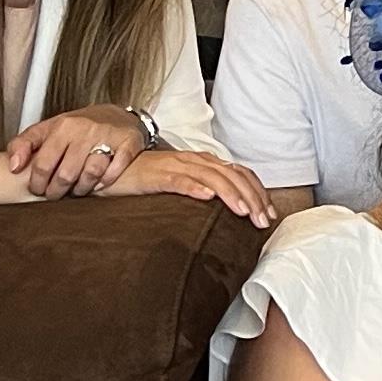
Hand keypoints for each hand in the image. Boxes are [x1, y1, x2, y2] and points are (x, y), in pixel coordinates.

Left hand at [9, 107, 146, 197]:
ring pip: (90, 175)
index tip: (37, 190)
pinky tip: (98, 183)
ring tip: (76, 191)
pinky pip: (114, 171)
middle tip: (55, 195)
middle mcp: (84, 129)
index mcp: (62, 125)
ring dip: (81, 190)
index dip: (37, 183)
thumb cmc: (76, 127)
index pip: (43, 163)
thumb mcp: (47, 129)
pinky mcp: (128, 143)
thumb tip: (13, 166)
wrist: (114, 115)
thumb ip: (23, 144)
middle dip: (57, 191)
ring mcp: (107, 136)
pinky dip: (105, 182)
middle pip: (66, 174)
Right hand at [106, 145, 276, 223]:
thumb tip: (228, 210)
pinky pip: (178, 180)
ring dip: (231, 194)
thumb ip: (203, 189)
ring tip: (243, 212)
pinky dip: (195, 187)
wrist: (112, 167)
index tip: (269, 214)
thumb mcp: (182, 183)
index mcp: (203, 162)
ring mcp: (175, 166)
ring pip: (211, 177)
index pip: (239, 173)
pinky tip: (206, 198)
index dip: (258, 192)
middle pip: (231, 176)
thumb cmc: (147, 179)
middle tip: (263, 220)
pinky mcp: (156, 176)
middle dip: (251, 198)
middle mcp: (193, 160)